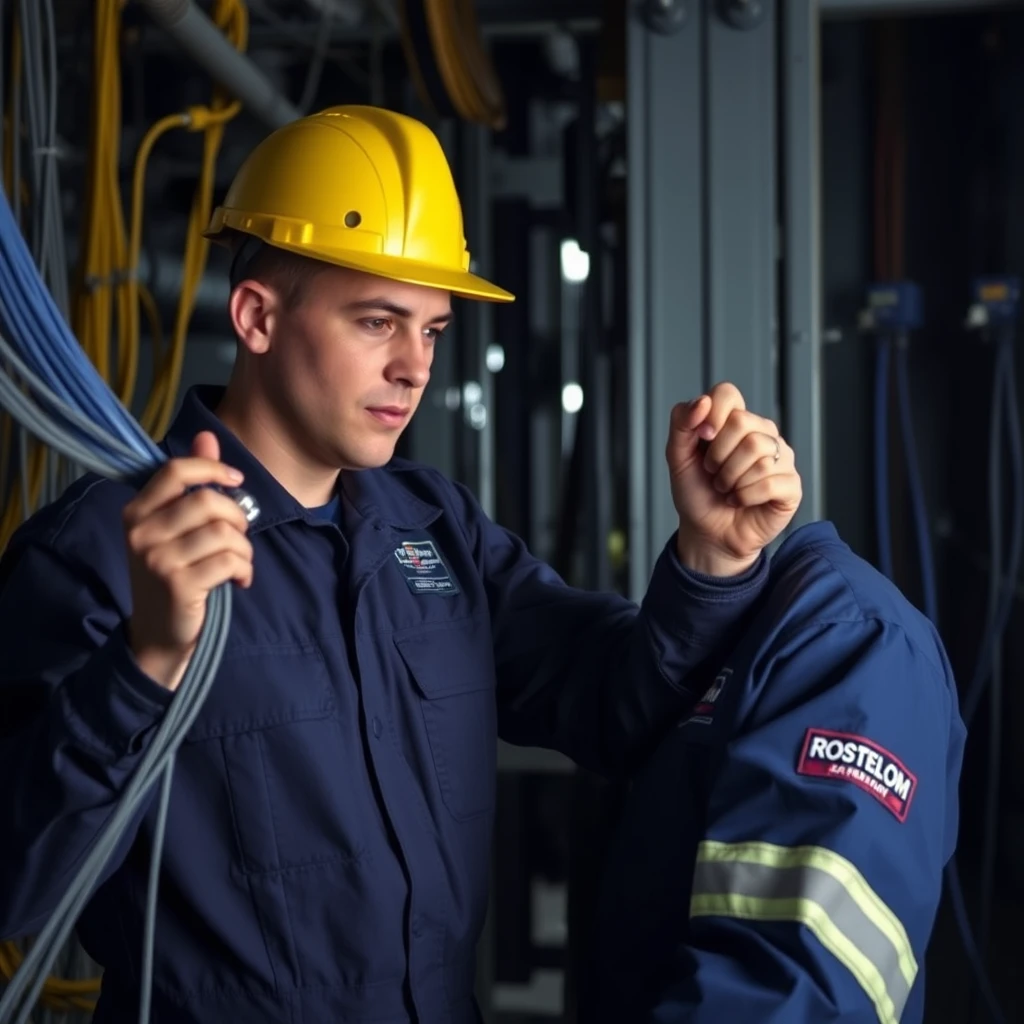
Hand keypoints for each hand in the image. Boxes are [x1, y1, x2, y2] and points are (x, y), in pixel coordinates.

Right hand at [123, 431, 254, 690]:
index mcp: (137, 511)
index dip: (213, 469)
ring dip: (244, 548)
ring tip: (238, 562)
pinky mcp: (179, 584)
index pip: (176, 470)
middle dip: (237, 517)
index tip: (235, 482)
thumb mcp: (176, 527)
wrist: (158, 636)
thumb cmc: (174, 575)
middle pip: (208, 502)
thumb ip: (192, 483)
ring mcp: (157, 559)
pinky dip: (245, 569)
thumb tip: (207, 436)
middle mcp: (141, 531)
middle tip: (239, 536)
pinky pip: (231, 560)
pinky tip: (238, 581)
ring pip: (225, 532)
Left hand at [666, 382, 801, 576]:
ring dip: (729, 478)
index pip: (727, 393)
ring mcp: (781, 458)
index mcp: (735, 421)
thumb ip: (682, 424)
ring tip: (725, 489)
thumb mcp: (677, 458)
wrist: (707, 533)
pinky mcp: (791, 485)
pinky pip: (769, 480)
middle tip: (713, 473)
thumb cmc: (696, 493)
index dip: (712, 415)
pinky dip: (744, 495)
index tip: (702, 439)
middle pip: (743, 422)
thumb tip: (703, 401)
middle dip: (718, 455)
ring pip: (757, 451)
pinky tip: (739, 501)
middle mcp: (762, 434)